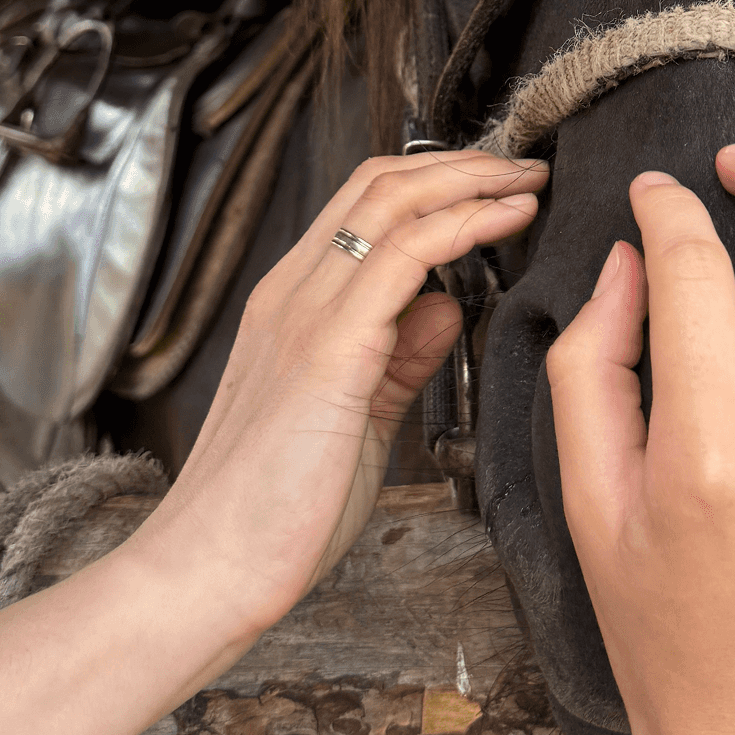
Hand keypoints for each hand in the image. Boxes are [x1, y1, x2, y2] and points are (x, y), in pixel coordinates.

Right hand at [138, 150, 547, 638]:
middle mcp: (292, 294)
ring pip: (391, 202)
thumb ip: (398, 359)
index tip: (498, 185)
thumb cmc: (273, 514)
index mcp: (292, 306)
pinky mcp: (327, 349)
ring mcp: (305, 314)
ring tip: (526, 181)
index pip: (364, 204)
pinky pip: (404, 257)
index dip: (437, 180)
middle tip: (524, 167)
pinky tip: (506, 221)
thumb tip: (444, 307)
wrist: (209, 571)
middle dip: (462, 164)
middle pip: (379, 184)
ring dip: (472, 181)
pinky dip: (464, 225)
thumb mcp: (355, 417)